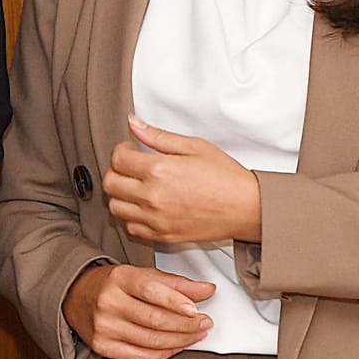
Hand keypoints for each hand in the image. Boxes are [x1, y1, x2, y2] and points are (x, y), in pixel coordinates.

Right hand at [62, 263, 215, 358]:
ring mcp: (104, 326)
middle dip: (186, 325)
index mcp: (119, 278)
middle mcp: (108, 302)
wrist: (75, 296)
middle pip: (154, 319)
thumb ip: (175, 283)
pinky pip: (141, 355)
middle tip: (204, 323)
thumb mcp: (142, 275)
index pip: (150, 290)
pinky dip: (164, 353)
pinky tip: (176, 346)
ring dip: (181, 341)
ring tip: (196, 335)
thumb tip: (206, 289)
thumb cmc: (112, 284)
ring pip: (151, 340)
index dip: (175, 301)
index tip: (196, 309)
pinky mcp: (102, 346)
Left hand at [104, 115, 262, 243]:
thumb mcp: (194, 146)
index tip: (130, 150)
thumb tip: (133, 123)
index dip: (120, 150)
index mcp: (158, 170)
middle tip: (130, 167)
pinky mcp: (163, 235)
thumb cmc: (226, 177)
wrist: (248, 208)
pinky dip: (131, 216)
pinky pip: (132, 227)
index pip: (117, 159)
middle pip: (110, 184)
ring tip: (136, 186)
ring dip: (120, 195)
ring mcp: (156, 219)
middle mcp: (152, 196)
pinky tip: (144, 206)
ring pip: (116, 208)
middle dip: (116, 171)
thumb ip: (158, 136)